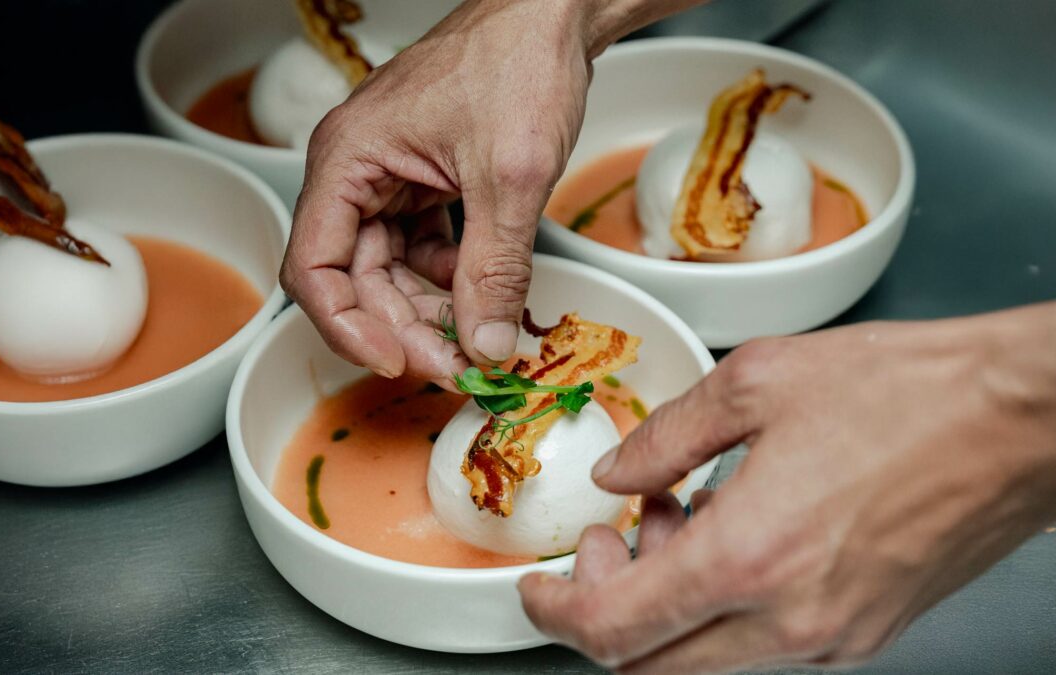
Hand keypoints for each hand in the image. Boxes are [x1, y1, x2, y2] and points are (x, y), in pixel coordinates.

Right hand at [281, 0, 602, 385]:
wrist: (553, 14)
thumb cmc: (518, 62)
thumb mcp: (509, 177)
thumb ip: (495, 269)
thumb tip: (485, 345)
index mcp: (348, 159)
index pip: (314, 267)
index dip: (346, 326)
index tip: (396, 362)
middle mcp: (358, 171)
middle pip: (356, 278)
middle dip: (403, 327)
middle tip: (458, 364)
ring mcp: (391, 177)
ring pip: (391, 269)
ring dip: (430, 310)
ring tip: (478, 336)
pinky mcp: (425, 182)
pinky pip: (422, 248)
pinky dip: (451, 278)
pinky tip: (484, 293)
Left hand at [520, 305, 1055, 672]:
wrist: (1020, 420)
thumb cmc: (910, 393)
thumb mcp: (757, 382)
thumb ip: (665, 437)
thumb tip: (619, 473)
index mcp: (749, 557)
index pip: (612, 630)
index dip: (554, 613)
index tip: (539, 587)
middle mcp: (788, 619)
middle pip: (649, 665)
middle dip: (607, 608)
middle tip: (612, 539)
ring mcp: (831, 637)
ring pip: (703, 657)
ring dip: (666, 602)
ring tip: (679, 514)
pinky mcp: (862, 632)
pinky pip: (760, 640)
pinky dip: (722, 601)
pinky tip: (733, 529)